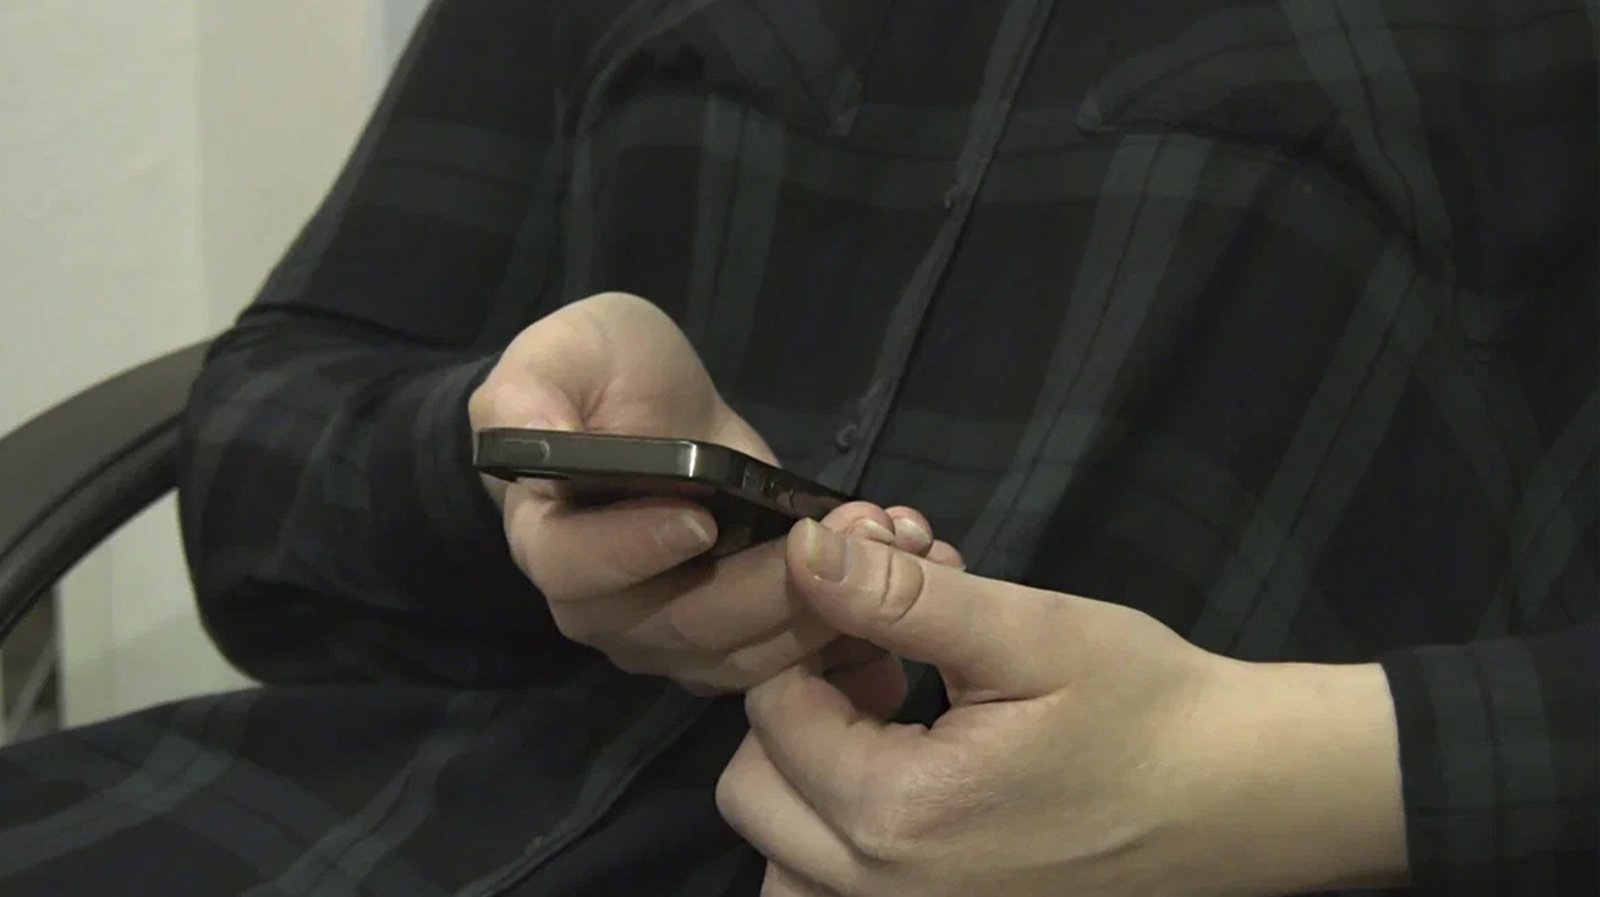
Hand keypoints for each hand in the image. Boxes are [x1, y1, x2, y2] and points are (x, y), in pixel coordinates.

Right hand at [468, 293, 961, 694]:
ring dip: (827, 609)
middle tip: (849, 533)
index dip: (634, 549)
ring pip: (745, 654)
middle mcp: (603, 608)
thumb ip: (532, 393)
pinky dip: (849, 630)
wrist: (652, 413)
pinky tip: (899, 573)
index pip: (577, 567)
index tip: (700, 516)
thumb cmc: (601, 376)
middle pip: (682, 624)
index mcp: (549, 537)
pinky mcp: (731, 647)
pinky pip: (786, 662)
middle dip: (774, 585)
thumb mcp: (564, 353)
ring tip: (888, 542)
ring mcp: (667, 638)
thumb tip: (528, 434)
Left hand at [717, 522, 1408, 895]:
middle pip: (754, 786)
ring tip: (890, 725)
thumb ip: (899, 598)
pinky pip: (831, 891)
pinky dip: (837, 839)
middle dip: (802, 705)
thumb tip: (799, 549)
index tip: (883, 602)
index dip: (815, 635)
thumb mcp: (1029, 632)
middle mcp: (881, 892)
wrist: (1243, 798)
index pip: (771, 708)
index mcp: (894, 815)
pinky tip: (908, 778)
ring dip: (805, 779)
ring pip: (781, 854)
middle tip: (887, 664)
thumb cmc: (1147, 708)